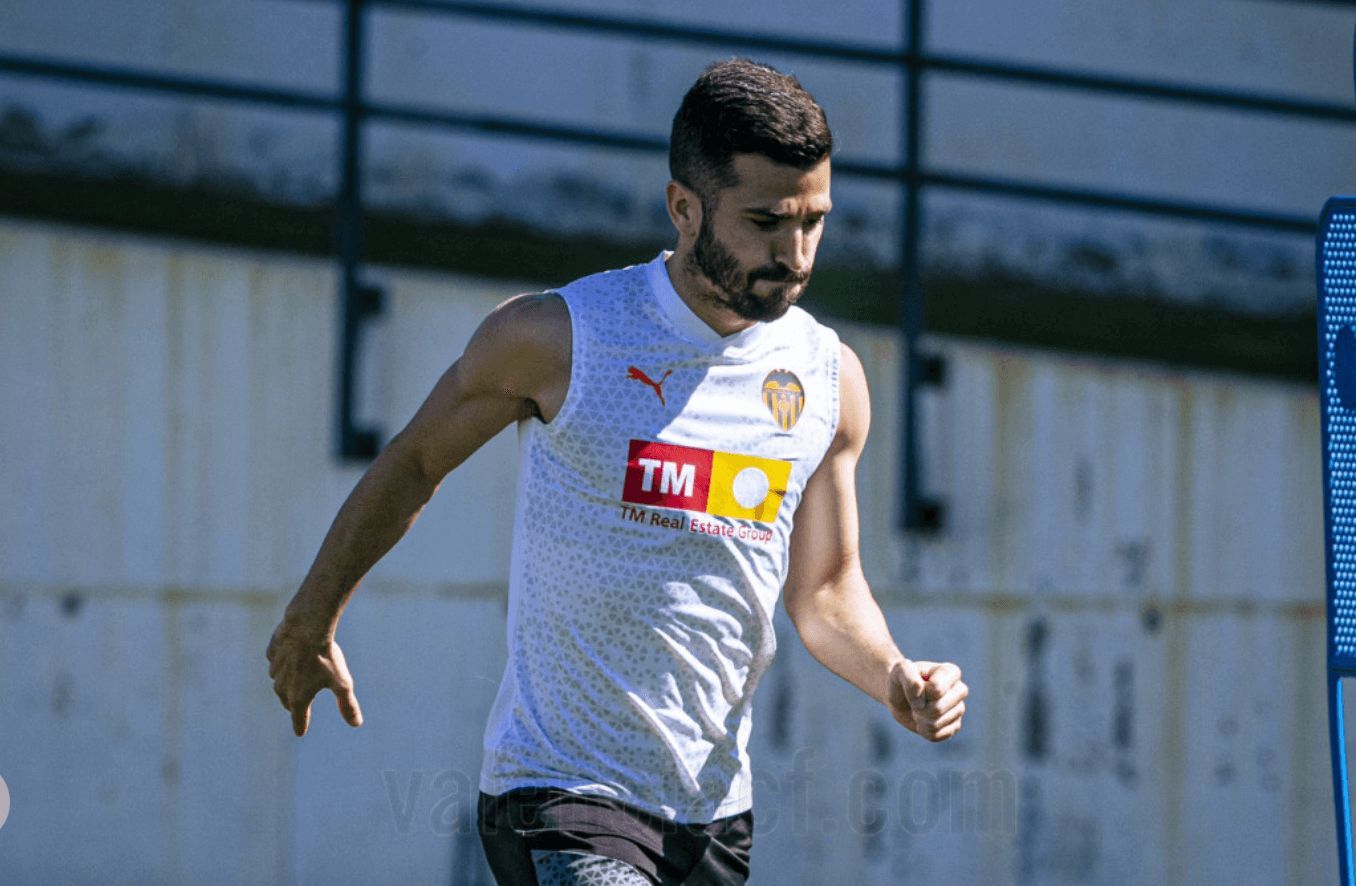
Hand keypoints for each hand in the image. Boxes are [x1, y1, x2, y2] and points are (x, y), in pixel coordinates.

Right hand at [266, 617, 363, 736]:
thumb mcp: (342, 683)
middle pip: (287, 701)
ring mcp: (275, 669)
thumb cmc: (325, 656)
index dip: (301, 726)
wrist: (306, 628)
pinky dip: (282, 662)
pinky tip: (289, 657)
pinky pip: (276, 661)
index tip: (300, 732)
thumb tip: (356, 723)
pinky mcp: (272, 653)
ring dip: (286, 682)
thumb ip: (347, 704)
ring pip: (279, 681)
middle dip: (292, 705)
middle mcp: (282, 686)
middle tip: (295, 708)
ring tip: (294, 681)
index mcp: (298, 697)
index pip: (299, 718)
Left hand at [887, 659, 966, 741]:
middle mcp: (960, 690)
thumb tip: (919, 689)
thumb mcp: (899, 670)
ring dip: (920, 719)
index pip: (936, 689)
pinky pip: (937, 736)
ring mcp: (959, 709)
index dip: (920, 693)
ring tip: (917, 710)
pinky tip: (922, 722)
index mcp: (951, 672)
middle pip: (938, 708)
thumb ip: (908, 675)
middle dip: (919, 708)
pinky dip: (923, 731)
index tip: (916, 687)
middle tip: (915, 702)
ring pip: (937, 723)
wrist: (900, 697)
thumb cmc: (902, 680)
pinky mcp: (954, 727)